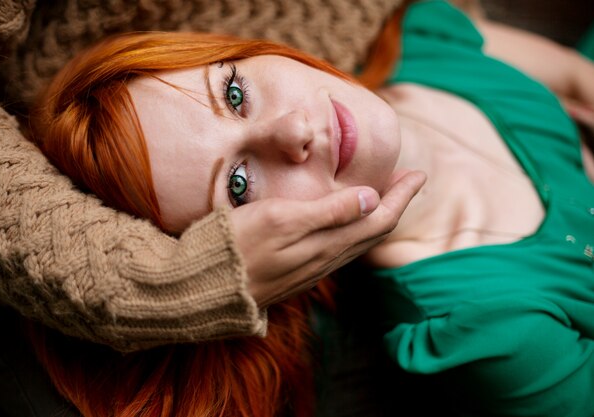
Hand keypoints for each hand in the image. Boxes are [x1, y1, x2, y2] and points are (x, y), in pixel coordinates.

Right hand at [229, 170, 425, 307]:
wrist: (208, 287)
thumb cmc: (239, 245)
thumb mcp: (282, 219)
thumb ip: (329, 211)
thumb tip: (372, 198)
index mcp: (327, 243)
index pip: (380, 218)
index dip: (402, 196)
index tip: (417, 173)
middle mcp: (328, 259)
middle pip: (375, 232)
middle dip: (396, 204)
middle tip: (407, 180)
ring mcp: (314, 268)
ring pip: (360, 242)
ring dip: (378, 218)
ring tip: (386, 196)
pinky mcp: (301, 271)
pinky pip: (343, 250)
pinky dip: (358, 230)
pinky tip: (350, 222)